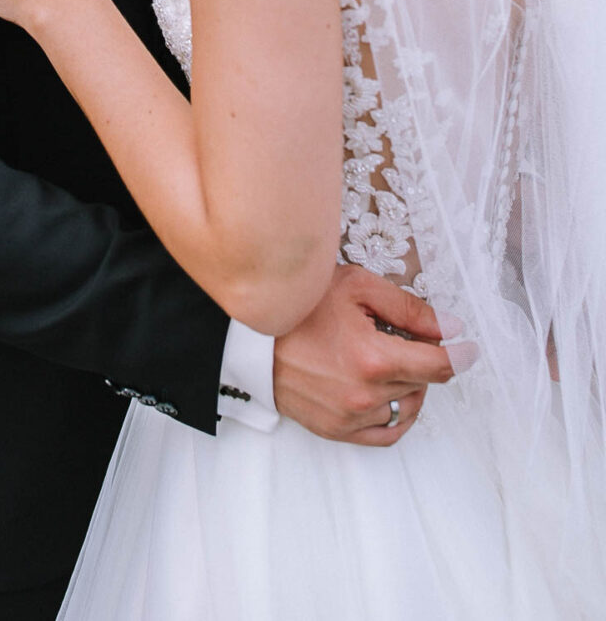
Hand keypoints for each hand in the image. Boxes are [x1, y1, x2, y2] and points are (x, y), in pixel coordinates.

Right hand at [272, 265, 472, 446]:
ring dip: (412, 386)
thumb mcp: (356, 287)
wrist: (250, 338)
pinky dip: (398, 415)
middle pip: (424, 383)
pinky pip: (387, 434)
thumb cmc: (299, 306)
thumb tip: (450, 327)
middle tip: (407, 336)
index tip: (469, 346)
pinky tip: (391, 393)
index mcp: (373, 357)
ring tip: (392, 360)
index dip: (461, 354)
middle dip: (426, 359)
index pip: (439, 365)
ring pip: (408, 408)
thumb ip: (409, 308)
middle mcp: (365, 394)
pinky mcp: (336, 430)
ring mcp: (350, 417)